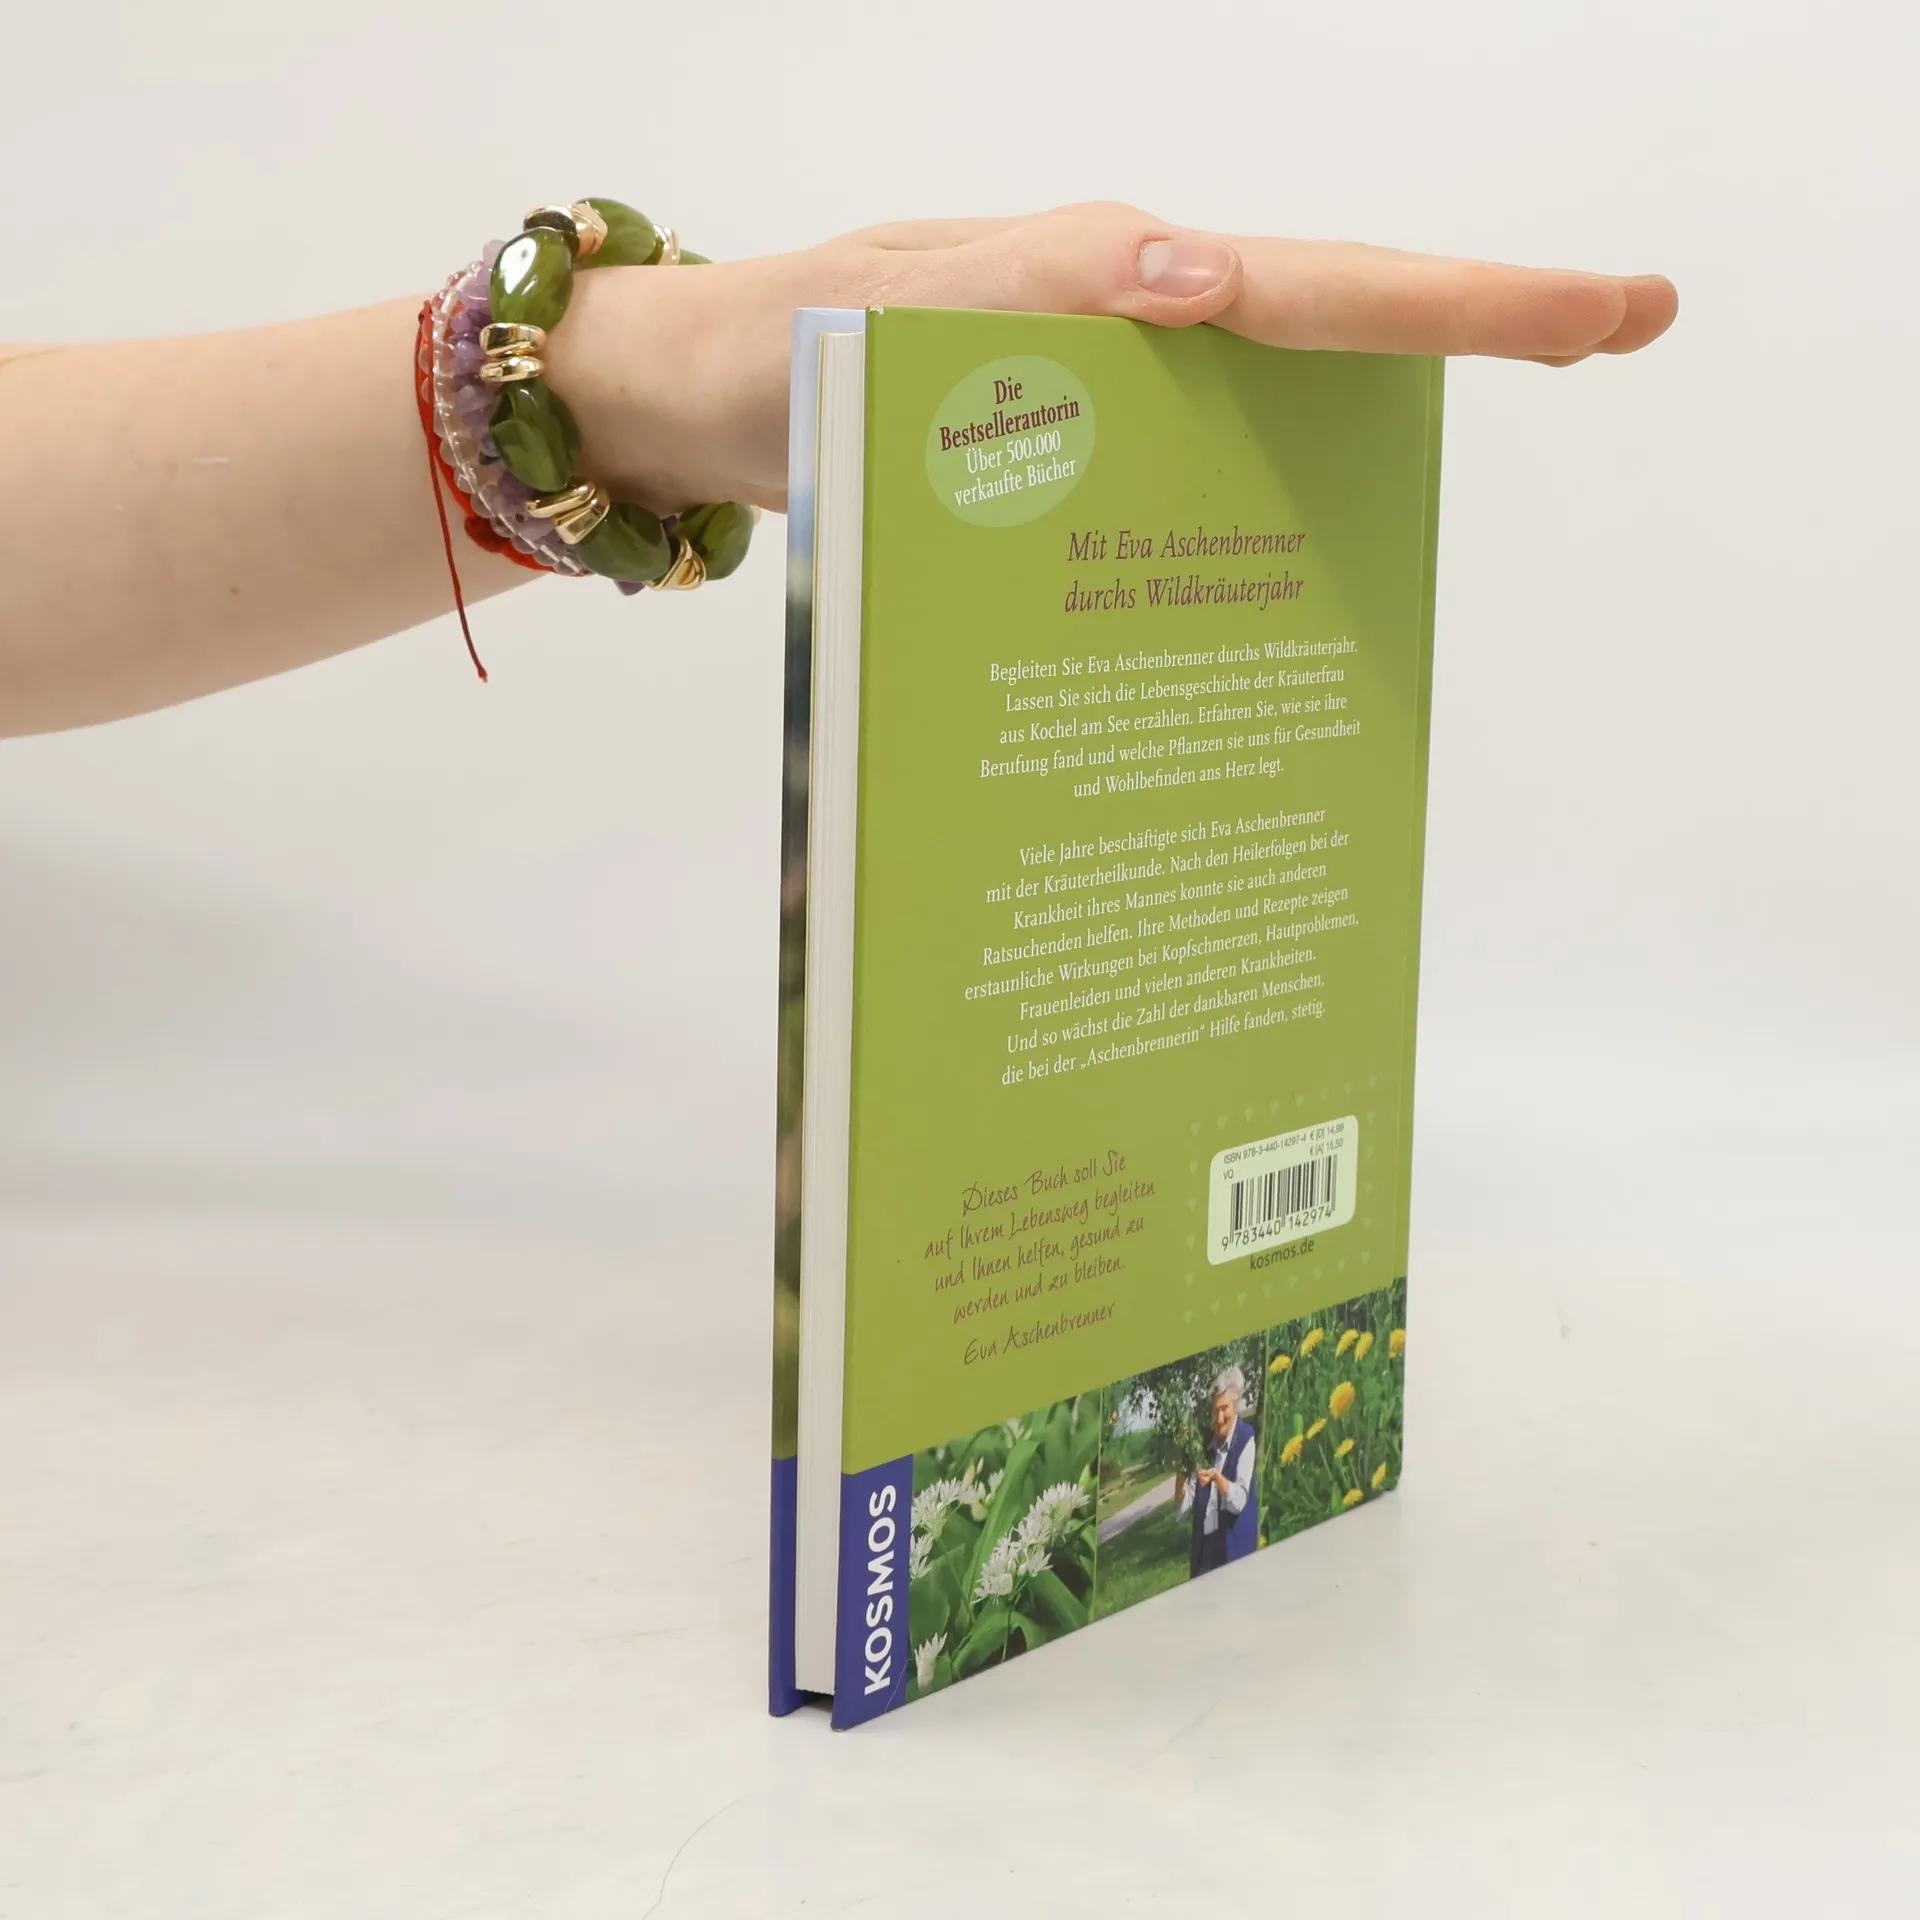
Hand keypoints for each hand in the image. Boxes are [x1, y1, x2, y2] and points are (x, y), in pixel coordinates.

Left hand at [546, 200, 1677, 515]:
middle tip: (1616, 335)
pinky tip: (1277, 587)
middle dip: (1470, 336)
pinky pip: (1178, 486)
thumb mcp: (890, 313)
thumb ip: (1038, 289)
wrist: (692, 413)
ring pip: (1265, 421)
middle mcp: (1125, 335)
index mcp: (1112, 285)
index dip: (1472, 302)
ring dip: (1365, 448)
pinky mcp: (1062, 466)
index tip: (1617, 309)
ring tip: (1474, 506)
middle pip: (1330, 337)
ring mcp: (1101, 404)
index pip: (1323, 288)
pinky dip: (1240, 521)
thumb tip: (1208, 276)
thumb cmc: (776, 351)